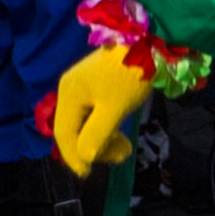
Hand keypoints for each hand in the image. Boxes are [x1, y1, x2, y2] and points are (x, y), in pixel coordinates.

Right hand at [51, 49, 153, 177]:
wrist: (151, 42)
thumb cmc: (130, 74)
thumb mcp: (114, 108)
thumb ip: (97, 134)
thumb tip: (85, 156)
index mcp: (69, 93)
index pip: (64, 133)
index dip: (74, 156)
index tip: (87, 173)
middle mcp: (71, 89)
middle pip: (74, 128)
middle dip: (93, 147)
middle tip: (119, 156)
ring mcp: (83, 86)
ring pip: (86, 122)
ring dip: (103, 138)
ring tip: (125, 148)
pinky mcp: (97, 84)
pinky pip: (95, 113)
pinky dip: (106, 126)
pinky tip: (121, 135)